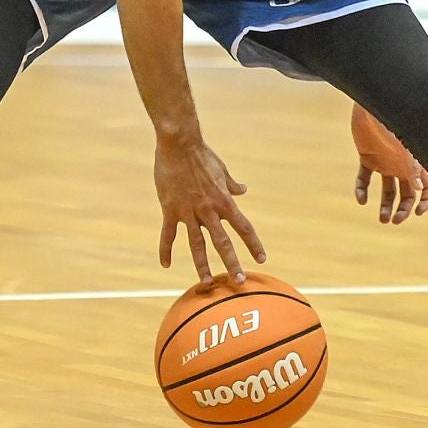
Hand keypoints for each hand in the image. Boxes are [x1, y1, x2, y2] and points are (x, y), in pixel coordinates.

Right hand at [154, 134, 265, 281]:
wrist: (179, 145)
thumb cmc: (202, 155)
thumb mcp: (222, 170)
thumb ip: (232, 184)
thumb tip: (243, 190)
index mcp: (224, 201)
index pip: (243, 227)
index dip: (253, 244)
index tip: (262, 258)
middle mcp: (209, 210)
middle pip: (223, 242)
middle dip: (232, 263)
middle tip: (239, 281)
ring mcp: (189, 211)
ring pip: (197, 244)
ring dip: (202, 264)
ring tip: (206, 282)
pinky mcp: (170, 210)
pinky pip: (168, 234)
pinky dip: (166, 250)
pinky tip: (166, 264)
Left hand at [351, 104, 427, 224]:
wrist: (371, 102)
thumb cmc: (392, 119)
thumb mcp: (404, 144)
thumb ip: (412, 164)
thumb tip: (421, 188)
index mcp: (416, 161)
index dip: (426, 201)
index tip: (418, 213)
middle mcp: (402, 164)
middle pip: (408, 194)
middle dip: (404, 209)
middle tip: (394, 221)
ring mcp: (385, 162)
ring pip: (388, 191)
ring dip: (387, 206)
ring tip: (382, 219)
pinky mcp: (367, 158)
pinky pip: (365, 179)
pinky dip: (362, 190)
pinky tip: (361, 199)